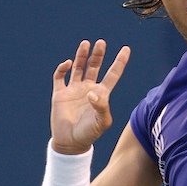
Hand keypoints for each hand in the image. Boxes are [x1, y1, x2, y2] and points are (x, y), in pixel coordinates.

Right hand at [50, 40, 130, 154]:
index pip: (113, 74)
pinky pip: (60, 77)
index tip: (126, 49)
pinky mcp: (60, 93)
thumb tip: (92, 92)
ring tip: (85, 44)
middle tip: (101, 42)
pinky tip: (67, 64)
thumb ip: (101, 106)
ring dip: (81, 56)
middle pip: (95, 66)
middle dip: (98, 54)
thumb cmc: (90, 133)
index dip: (120, 62)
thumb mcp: (102, 122)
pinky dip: (62, 68)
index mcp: (101, 94)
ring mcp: (74, 90)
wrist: (70, 143)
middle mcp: (89, 88)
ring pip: (79, 68)